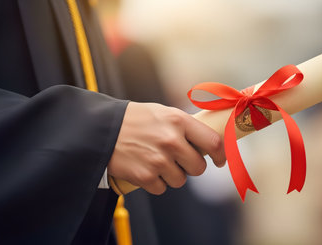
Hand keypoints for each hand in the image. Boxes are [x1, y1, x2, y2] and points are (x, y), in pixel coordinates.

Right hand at [107, 102, 225, 194]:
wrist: (100, 129)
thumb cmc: (134, 120)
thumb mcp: (163, 113)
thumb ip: (184, 126)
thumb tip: (208, 143)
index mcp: (178, 121)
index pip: (213, 142)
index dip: (220, 155)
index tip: (219, 161)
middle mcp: (171, 140)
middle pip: (198, 167)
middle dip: (191, 167)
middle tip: (178, 160)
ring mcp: (158, 160)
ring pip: (180, 181)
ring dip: (171, 176)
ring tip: (156, 162)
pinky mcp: (145, 176)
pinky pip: (161, 188)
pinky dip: (154, 183)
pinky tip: (144, 169)